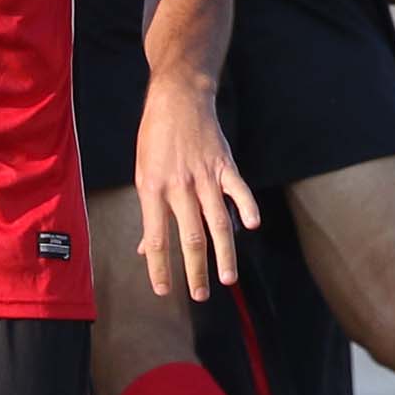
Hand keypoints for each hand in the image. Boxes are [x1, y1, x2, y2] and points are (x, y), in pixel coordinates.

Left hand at [131, 80, 257, 300]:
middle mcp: (178, 187)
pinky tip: (253, 227)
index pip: (155, 238)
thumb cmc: (155, 139)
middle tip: (200, 295)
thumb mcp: (142, 173)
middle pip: (190, 237)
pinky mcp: (225, 165)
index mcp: (152, 190)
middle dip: (195, 270)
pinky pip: (239, 190)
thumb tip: (145, 248)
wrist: (178, 99)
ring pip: (217, 222)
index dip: (159, 268)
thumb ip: (149, 212)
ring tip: (228, 278)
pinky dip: (247, 208)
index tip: (164, 291)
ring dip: (224, 253)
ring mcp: (204, 176)